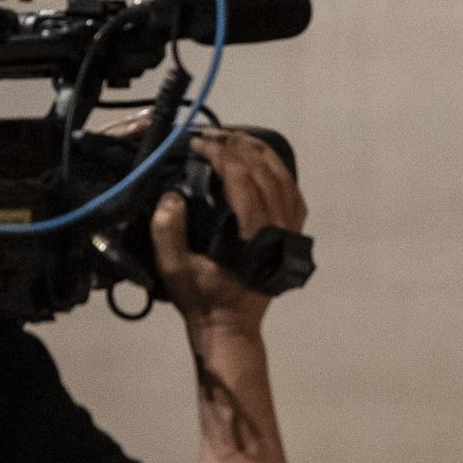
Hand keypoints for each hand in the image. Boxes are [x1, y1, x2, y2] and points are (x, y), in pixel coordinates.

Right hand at [154, 129, 307, 335]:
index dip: (222, 155)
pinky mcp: (292, 236)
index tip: (199, 142)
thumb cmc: (202, 300)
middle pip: (267, 174)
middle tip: (213, 134)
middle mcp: (279, 231)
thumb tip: (171, 197)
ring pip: (285, 181)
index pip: (244, 181)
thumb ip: (169, 233)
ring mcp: (290, 233)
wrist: (230, 327)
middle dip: (240, 148)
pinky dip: (280, 173)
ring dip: (262, 154)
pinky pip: (293, 195)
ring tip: (236, 138)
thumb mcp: (174, 270)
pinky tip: (262, 162)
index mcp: (254, 237)